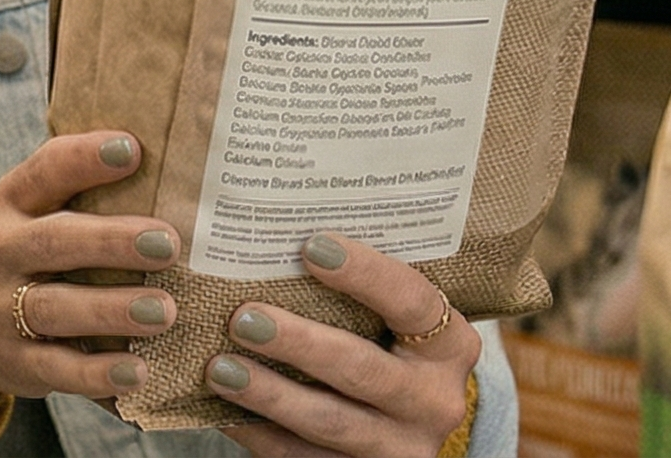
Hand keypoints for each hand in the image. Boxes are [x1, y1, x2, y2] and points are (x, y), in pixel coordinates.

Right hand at [0, 132, 183, 418]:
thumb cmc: (28, 261)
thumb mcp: (36, 217)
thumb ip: (83, 193)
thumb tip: (174, 166)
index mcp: (13, 206)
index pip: (42, 173)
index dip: (83, 159)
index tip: (132, 149)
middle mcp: (1, 253)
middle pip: (52, 243)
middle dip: (110, 241)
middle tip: (168, 244)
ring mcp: (1, 311)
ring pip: (54, 308)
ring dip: (111, 309)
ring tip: (165, 311)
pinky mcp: (16, 362)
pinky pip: (57, 369)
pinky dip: (97, 373)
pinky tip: (138, 372)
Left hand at [209, 234, 478, 457]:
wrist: (400, 424)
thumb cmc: (385, 347)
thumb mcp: (393, 321)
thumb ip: (360, 289)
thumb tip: (277, 235)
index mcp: (450, 345)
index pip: (413, 301)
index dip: (365, 273)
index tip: (311, 245)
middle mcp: (436, 400)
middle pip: (363, 369)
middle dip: (299, 343)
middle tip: (243, 318)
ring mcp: (401, 446)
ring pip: (330, 422)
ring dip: (270, 394)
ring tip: (220, 369)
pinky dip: (259, 433)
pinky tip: (222, 410)